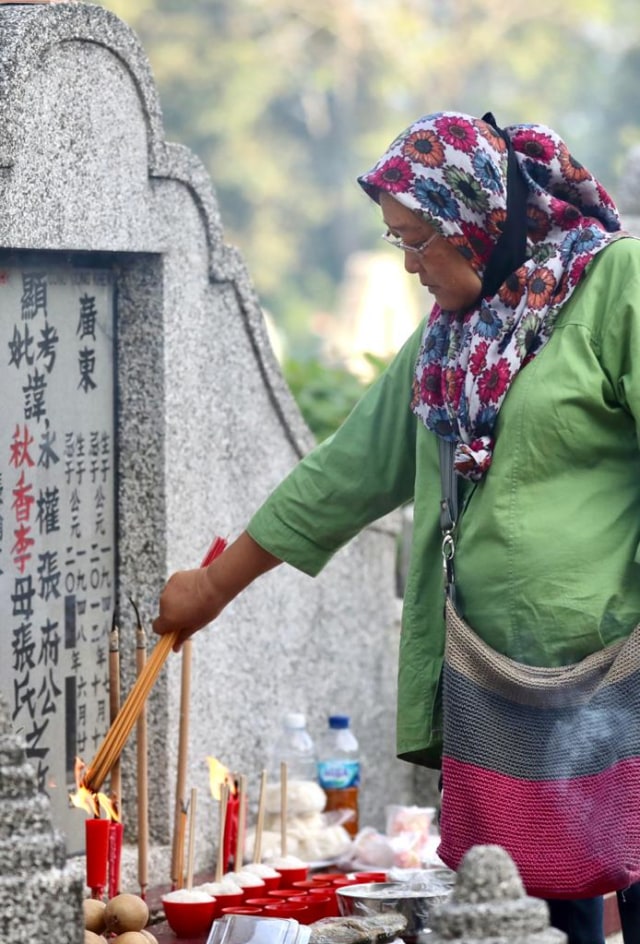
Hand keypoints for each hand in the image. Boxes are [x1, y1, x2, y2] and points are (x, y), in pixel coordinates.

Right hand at [152, 531, 281, 650]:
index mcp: (168, 618)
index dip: (166, 629)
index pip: (157, 628)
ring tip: (193, 599)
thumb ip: (182, 637)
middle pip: (164, 613)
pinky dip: (179, 590)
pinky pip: (173, 588)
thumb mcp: (195, 626)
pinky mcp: (173, 579)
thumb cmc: (208, 608)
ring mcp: (167, 590)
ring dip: (176, 602)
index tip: (175, 628)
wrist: (215, 585)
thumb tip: (174, 648)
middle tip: (189, 612)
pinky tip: (192, 589)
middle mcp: (164, 604)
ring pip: (168, 600)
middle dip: (173, 614)